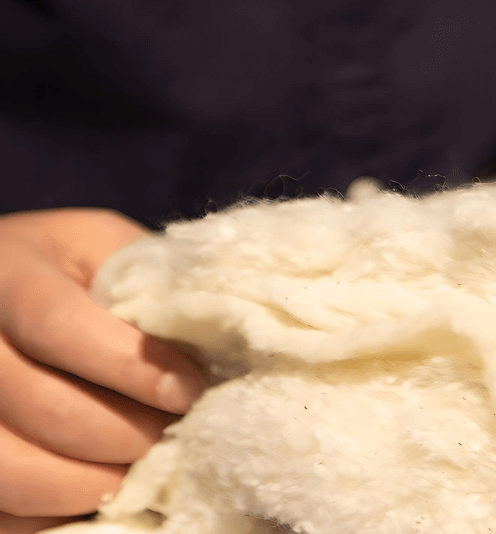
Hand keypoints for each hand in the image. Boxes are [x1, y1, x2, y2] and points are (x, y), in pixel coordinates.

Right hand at [0, 209, 205, 531]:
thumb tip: (215, 342)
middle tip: (174, 438)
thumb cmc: (70, 265)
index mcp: (10, 272)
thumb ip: (148, 283)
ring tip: (142, 471)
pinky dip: (53, 512)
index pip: (59, 323)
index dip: (130, 366)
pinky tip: (100, 493)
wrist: (1, 285)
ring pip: (10, 468)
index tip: (188, 391)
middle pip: (40, 405)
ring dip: (89, 483)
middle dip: (123, 433)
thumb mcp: (106, 247)